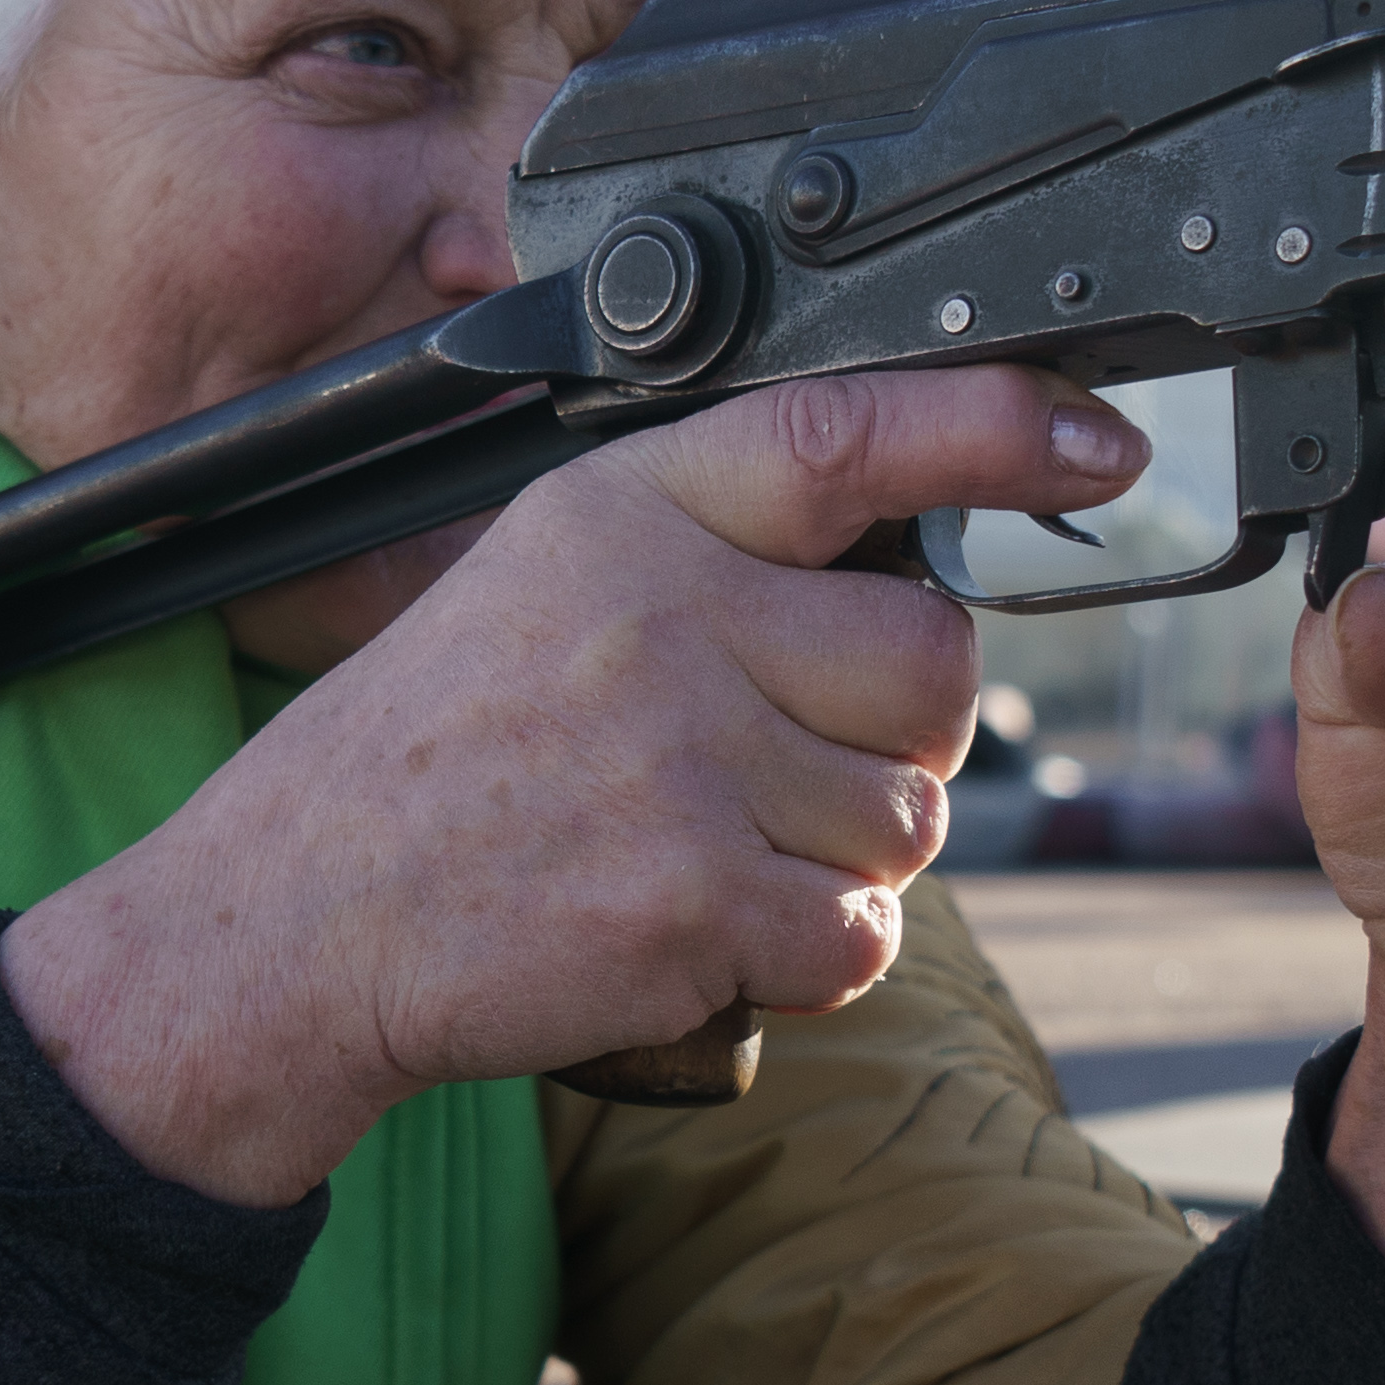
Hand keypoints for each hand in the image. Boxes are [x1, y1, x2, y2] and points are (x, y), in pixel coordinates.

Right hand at [6, 367, 1137, 1203]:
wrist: (289, 921)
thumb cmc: (428, 762)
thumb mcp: (539, 583)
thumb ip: (705, 551)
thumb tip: (907, 562)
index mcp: (624, 516)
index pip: (847, 432)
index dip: (994, 429)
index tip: (1095, 443)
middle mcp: (662, 616)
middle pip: (935, 662)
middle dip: (901, 732)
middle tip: (791, 764)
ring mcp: (682, 759)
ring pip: (912, 814)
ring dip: (844, 858)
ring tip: (712, 852)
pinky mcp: (692, 899)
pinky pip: (859, 933)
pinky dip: (809, 954)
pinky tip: (704, 929)